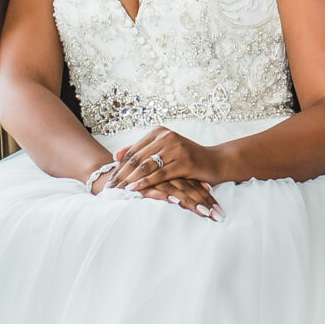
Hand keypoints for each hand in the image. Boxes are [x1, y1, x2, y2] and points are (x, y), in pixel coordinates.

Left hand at [90, 137, 222, 219]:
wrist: (215, 162)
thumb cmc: (188, 159)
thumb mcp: (164, 151)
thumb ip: (141, 151)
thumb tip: (117, 155)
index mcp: (160, 132)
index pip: (134, 151)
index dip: (120, 166)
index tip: (109, 179)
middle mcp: (167, 136)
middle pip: (138, 158)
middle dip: (122, 174)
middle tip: (109, 188)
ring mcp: (177, 148)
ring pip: (146, 166)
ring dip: (130, 180)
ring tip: (118, 191)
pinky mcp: (184, 162)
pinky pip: (160, 174)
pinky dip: (145, 182)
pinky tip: (134, 190)